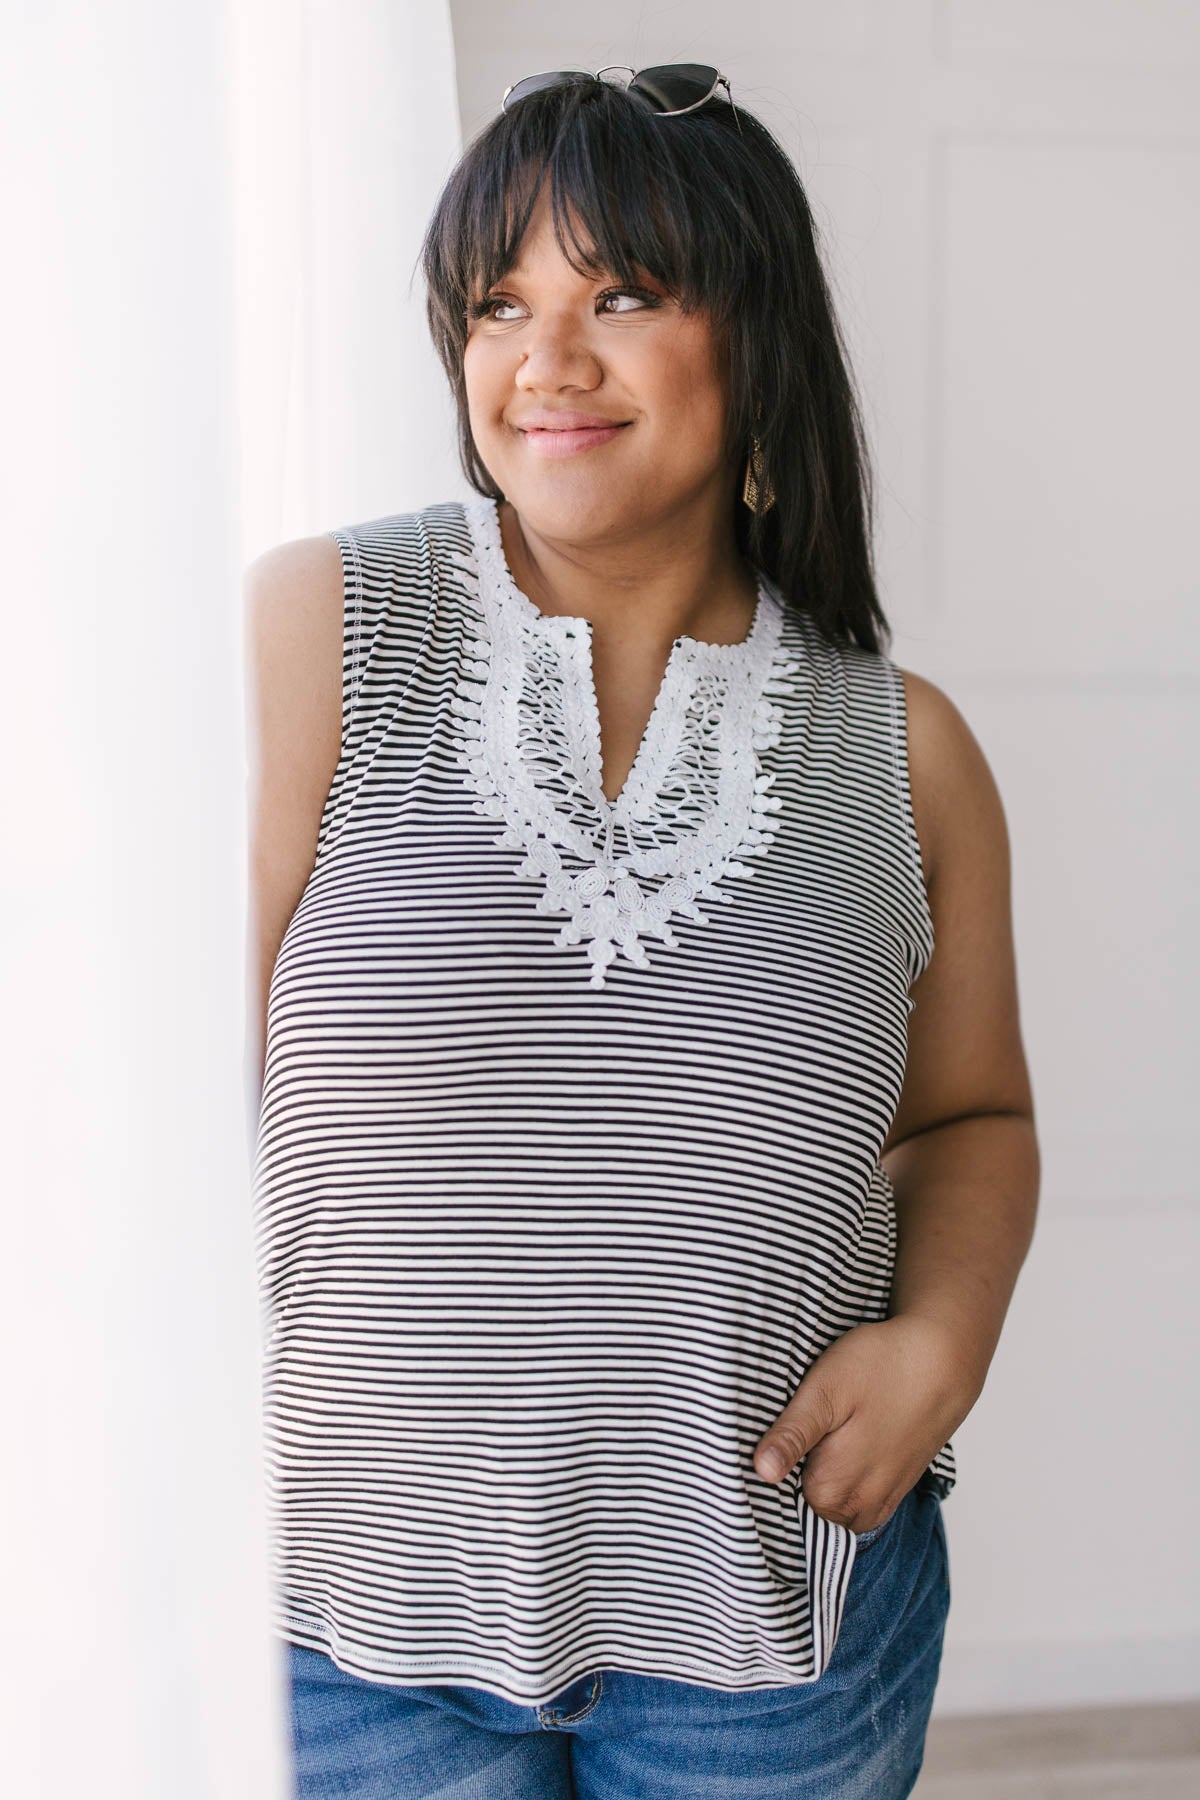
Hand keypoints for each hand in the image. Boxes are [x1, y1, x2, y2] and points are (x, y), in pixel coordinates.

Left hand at [752, 1315, 977, 1533]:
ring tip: (823, 1435)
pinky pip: (858, 1505)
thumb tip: (761, 1472)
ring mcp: (882, 1502)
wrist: (943, 1359)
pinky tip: (845, 1446)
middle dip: (794, 1477)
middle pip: (804, 1509)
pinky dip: (846, 1485)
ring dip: (822, 1483)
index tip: (774, 1436)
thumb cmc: (880, 1367)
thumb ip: (793, 1436)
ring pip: (833, 1510)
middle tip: (802, 1428)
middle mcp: (859, 1509)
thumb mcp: (824, 1391)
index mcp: (832, 1490)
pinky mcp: (896, 1489)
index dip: (769, 1467)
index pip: (776, 1502)